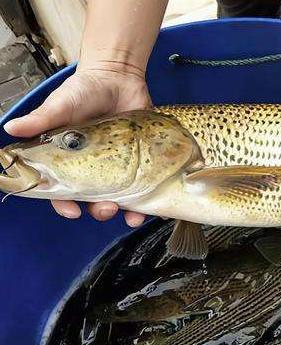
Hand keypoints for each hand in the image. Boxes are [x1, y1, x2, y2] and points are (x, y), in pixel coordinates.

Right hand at [3, 66, 150, 226]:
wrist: (119, 77)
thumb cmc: (85, 90)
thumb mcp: (62, 104)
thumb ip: (41, 119)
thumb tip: (10, 128)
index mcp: (67, 160)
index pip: (61, 190)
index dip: (64, 203)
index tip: (72, 210)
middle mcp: (91, 168)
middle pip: (92, 200)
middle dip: (98, 210)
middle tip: (105, 208)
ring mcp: (117, 167)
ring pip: (118, 199)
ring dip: (121, 211)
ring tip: (127, 212)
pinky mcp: (140, 163)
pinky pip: (143, 188)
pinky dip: (145, 203)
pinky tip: (149, 209)